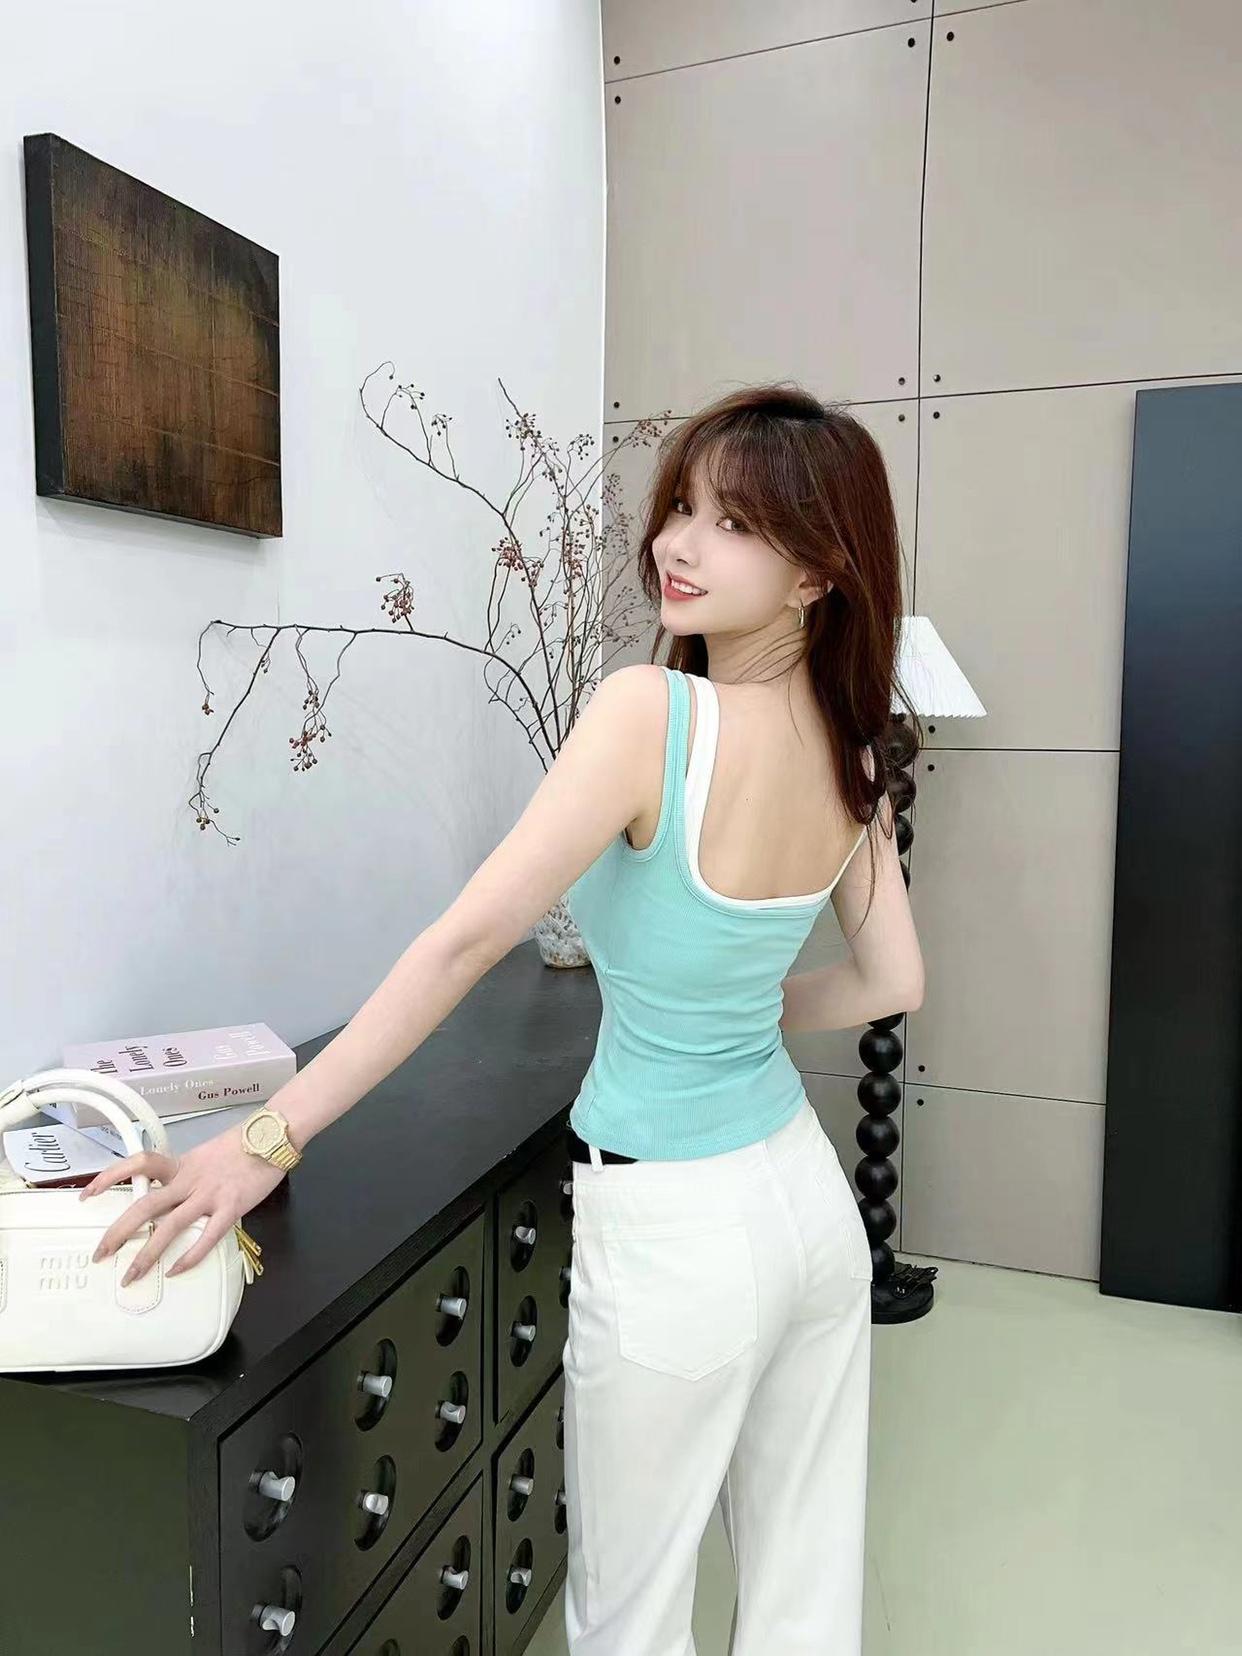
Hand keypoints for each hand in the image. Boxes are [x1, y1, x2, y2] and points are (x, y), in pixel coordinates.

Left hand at [78, 1125, 288, 1284]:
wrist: (272, 1136)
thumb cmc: (241, 1146)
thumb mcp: (204, 1156)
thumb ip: (186, 1177)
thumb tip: (171, 1199)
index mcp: (180, 1165)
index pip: (138, 1164)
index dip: (109, 1178)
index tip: (87, 1194)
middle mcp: (189, 1180)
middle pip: (145, 1205)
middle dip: (119, 1232)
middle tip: (101, 1254)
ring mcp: (209, 1195)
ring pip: (170, 1226)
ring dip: (147, 1253)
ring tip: (132, 1276)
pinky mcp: (231, 1207)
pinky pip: (207, 1237)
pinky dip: (190, 1256)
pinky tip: (176, 1270)